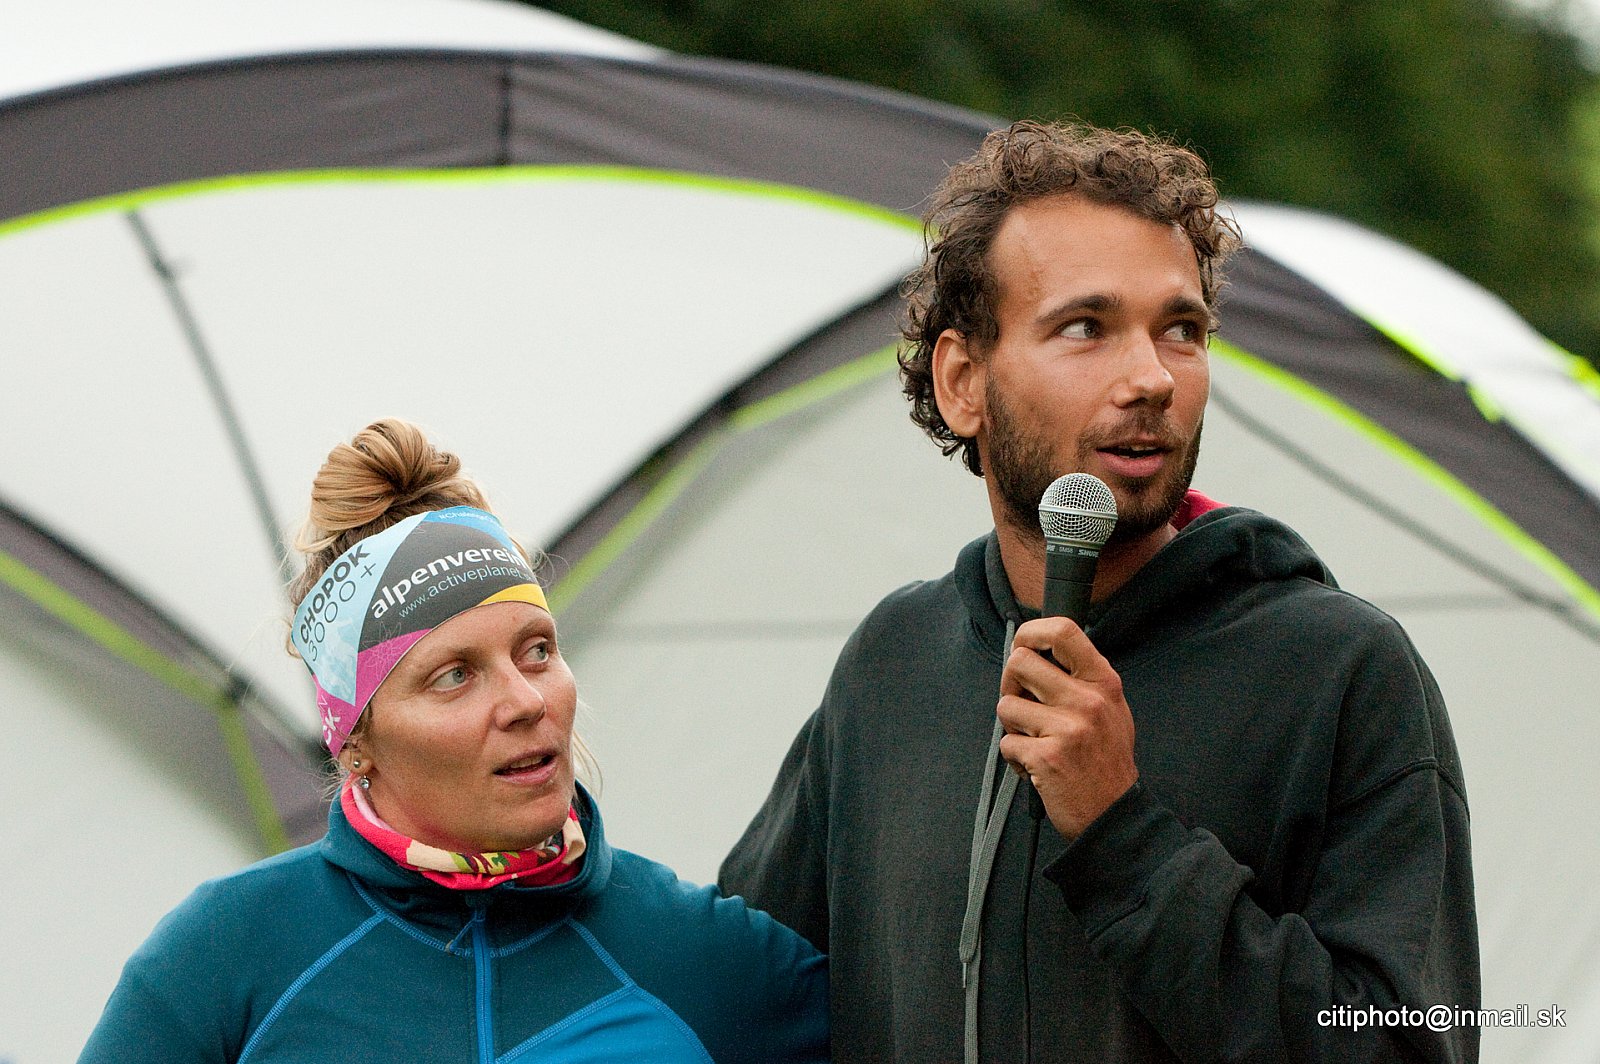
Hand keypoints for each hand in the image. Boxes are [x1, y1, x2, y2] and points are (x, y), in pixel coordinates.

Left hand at [998, 617, 1138, 839]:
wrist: (1114, 814)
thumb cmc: (1107, 760)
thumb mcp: (1111, 708)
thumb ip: (1081, 678)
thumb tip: (1038, 652)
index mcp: (1103, 682)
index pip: (1062, 630)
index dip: (1031, 632)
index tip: (1023, 646)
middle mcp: (1087, 700)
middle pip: (1019, 662)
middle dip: (1010, 685)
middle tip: (1022, 706)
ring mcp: (1067, 728)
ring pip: (1005, 705)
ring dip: (1012, 727)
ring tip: (1035, 741)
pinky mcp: (1046, 757)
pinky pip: (1006, 743)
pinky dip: (1014, 757)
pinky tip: (1036, 765)